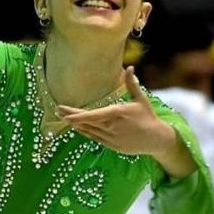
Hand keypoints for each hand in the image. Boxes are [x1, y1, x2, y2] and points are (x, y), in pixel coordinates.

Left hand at [58, 67, 174, 155]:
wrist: (156, 139)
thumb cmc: (148, 117)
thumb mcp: (140, 99)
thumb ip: (132, 84)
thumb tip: (130, 67)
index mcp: (118, 113)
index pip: (93, 115)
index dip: (77, 116)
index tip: (64, 114)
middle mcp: (112, 127)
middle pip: (87, 122)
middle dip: (71, 116)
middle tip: (57, 110)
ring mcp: (111, 138)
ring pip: (89, 131)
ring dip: (76, 124)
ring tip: (63, 116)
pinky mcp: (112, 146)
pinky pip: (94, 138)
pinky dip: (85, 132)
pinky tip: (76, 126)